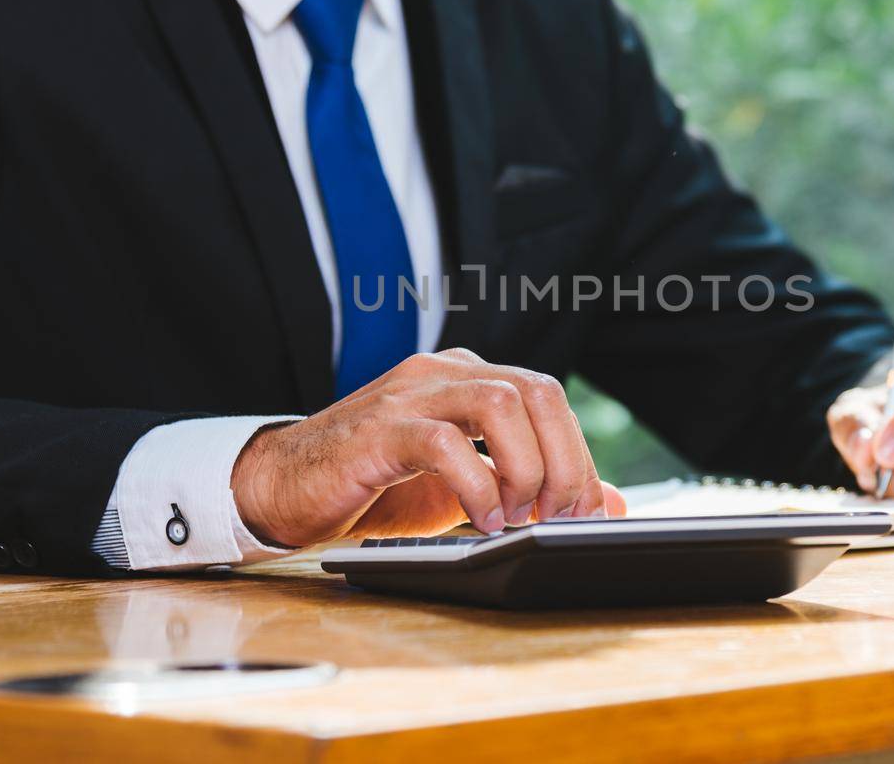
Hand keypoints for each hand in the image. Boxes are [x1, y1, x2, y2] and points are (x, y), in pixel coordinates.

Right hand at [230, 348, 611, 547]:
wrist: (284, 490)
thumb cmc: (376, 488)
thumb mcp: (469, 489)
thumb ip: (533, 487)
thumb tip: (609, 502)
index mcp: (467, 378)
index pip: (549, 398)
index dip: (579, 456)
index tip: (586, 511)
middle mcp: (443, 373)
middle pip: (536, 391)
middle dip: (564, 460)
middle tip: (559, 515)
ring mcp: (409, 396)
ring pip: (500, 403)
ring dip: (526, 466)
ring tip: (518, 515)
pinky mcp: (377, 431)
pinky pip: (445, 444)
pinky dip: (477, 486)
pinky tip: (481, 519)